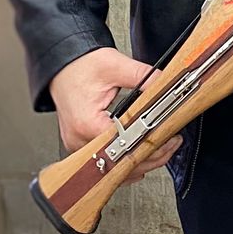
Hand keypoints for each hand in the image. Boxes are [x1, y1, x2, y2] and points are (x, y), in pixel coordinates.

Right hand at [49, 48, 177, 183]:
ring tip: (161, 148)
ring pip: (114, 167)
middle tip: (171, 143)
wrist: (61, 66)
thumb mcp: (115, 66)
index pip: (124, 146)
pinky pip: (106, 161)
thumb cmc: (79, 67)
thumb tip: (166, 85)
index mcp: (87, 123)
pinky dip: (124, 159)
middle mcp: (80, 140)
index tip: (168, 139)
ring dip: (139, 160)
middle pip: (120, 162)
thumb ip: (144, 77)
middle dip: (151, 156)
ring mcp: (79, 145)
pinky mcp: (81, 144)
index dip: (150, 144)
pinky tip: (141, 154)